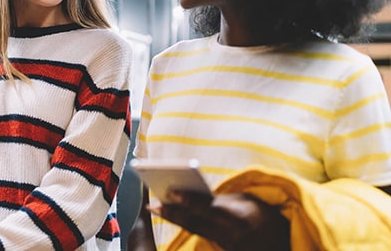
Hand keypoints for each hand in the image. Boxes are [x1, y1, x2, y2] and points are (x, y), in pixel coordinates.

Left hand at [151, 190, 289, 250]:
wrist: (281, 243)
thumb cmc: (262, 213)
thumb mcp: (248, 201)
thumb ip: (222, 199)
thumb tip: (193, 192)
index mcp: (241, 217)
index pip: (211, 209)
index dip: (191, 201)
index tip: (173, 192)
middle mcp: (232, 234)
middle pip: (197, 223)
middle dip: (174, 212)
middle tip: (154, 202)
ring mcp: (227, 245)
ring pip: (195, 230)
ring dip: (174, 218)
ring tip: (155, 206)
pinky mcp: (222, 250)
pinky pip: (200, 235)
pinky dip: (184, 224)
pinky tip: (170, 214)